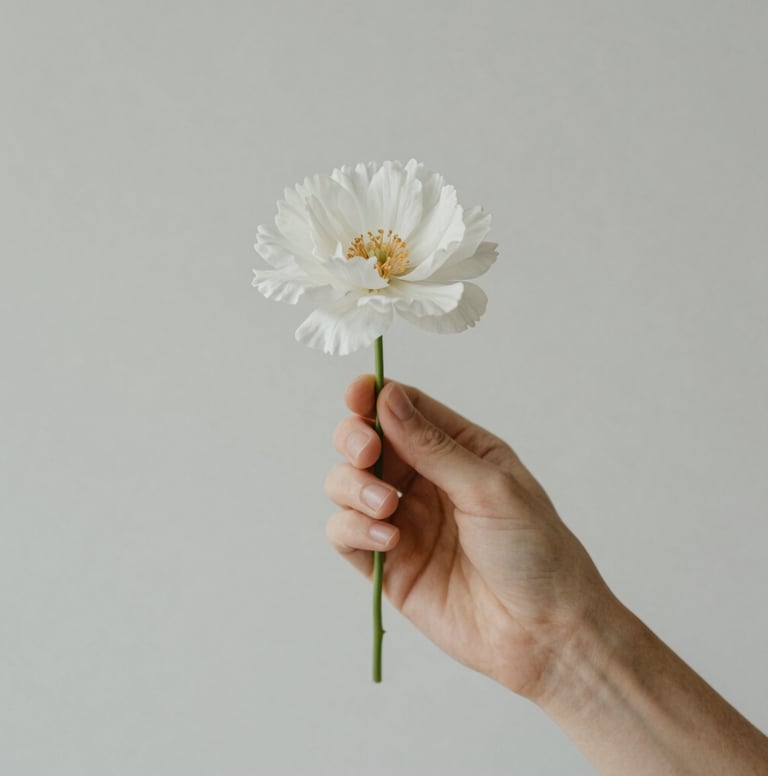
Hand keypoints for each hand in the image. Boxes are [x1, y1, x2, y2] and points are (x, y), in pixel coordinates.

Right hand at [325, 375, 611, 696]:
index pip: (404, 409)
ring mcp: (405, 522)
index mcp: (458, 451)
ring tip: (386, 508)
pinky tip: (386, 540)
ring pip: (347, 485)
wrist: (545, 633)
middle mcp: (426, 481)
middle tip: (368, 454)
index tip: (356, 396)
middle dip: (355, 440)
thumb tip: (387, 396)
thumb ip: (432, 446)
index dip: (373, 397)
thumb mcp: (489, 487)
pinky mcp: (388, 565)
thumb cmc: (536, 552)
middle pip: (366, 442)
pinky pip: (346, 534)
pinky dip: (352, 529)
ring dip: (353, 487)